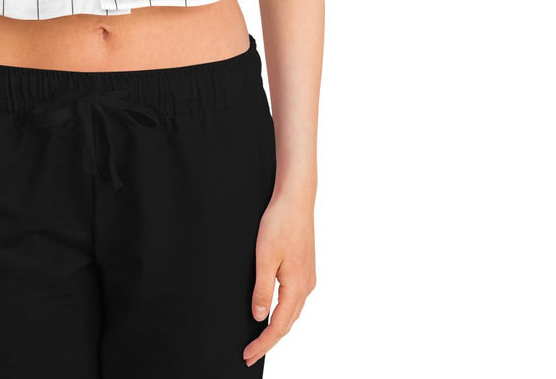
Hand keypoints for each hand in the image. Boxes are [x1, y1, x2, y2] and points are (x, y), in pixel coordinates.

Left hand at [242, 187, 316, 367]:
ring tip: (259, 338)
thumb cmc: (280, 224)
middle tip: (250, 353)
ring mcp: (307, 277)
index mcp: (297, 287)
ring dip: (277, 327)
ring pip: (292, 312)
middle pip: (288, 323)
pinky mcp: (304, 268)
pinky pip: (294, 299)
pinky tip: (274, 311)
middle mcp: (306, 286)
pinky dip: (283, 311)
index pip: (279, 326)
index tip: (248, 355)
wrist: (295, 199)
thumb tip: (259, 316)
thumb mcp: (265, 257)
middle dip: (269, 340)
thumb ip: (262, 290)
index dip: (263, 343)